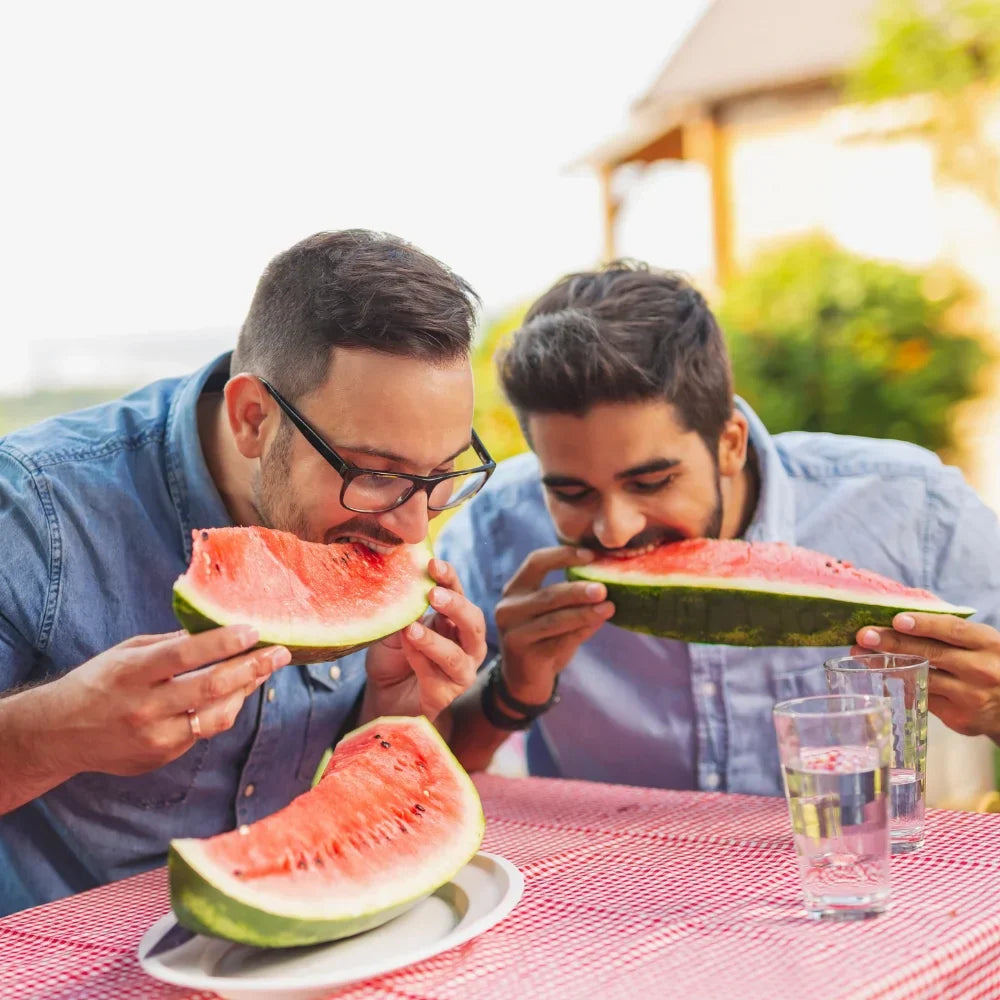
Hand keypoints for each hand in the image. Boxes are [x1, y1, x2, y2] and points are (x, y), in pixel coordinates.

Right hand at [49, 627, 290, 775]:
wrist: (60, 733)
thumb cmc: (100, 682)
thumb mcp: (128, 653)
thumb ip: (172, 645)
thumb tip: (219, 629)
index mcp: (131, 673)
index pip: (184, 656)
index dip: (222, 643)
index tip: (253, 630)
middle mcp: (144, 708)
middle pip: (210, 688)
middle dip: (252, 668)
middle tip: (280, 653)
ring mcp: (154, 738)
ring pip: (216, 716)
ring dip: (246, 692)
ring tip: (263, 671)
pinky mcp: (161, 757)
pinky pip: (204, 732)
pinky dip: (222, 710)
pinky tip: (233, 694)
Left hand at [363, 559, 484, 720]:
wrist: (384, 699)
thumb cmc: (394, 659)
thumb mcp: (395, 628)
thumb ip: (402, 611)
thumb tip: (399, 585)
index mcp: (455, 622)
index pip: (459, 594)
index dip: (449, 578)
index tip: (432, 563)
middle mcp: (466, 646)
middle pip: (473, 623)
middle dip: (456, 606)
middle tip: (433, 594)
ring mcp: (460, 672)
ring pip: (458, 655)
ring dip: (435, 640)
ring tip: (412, 629)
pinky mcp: (446, 696)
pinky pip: (436, 677)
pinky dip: (421, 660)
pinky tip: (406, 649)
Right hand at [495, 546, 613, 705]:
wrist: (524, 678)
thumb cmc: (542, 636)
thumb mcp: (548, 612)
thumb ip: (568, 596)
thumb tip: (604, 580)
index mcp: (514, 590)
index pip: (535, 562)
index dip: (563, 556)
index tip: (591, 556)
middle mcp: (508, 609)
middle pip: (548, 595)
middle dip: (578, 591)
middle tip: (603, 589)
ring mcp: (515, 634)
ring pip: (555, 620)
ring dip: (585, 613)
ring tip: (609, 608)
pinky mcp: (526, 656)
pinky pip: (560, 641)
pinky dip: (582, 632)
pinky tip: (598, 624)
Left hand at [855, 613, 999, 739]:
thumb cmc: (988, 663)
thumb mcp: (980, 643)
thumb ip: (949, 631)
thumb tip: (900, 616)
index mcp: (988, 643)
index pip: (953, 630)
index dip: (924, 624)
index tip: (897, 620)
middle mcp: (981, 670)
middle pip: (931, 654)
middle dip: (893, 643)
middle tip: (864, 636)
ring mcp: (970, 697)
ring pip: (922, 679)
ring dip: (887, 666)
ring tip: (862, 655)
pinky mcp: (959, 718)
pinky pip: (922, 699)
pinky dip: (900, 687)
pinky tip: (880, 677)